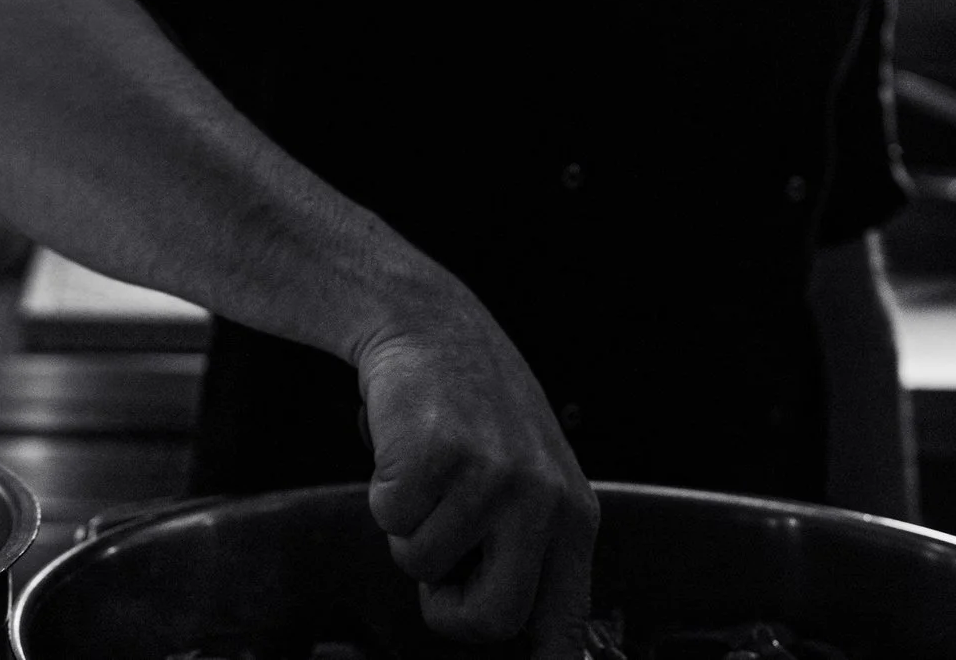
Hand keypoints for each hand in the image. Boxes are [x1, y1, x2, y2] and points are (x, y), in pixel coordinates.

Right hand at [356, 295, 599, 658]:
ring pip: (422, 563)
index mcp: (573, 515)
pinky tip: (405, 451)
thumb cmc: (474, 407)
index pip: (565, 623)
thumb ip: (530, 548)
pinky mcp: (438, 454)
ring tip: (427, 475)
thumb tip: (522, 633)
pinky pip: (389, 519)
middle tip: (438, 567)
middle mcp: (543, 500)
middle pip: (492, 617)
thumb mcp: (530, 477)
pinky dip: (382, 492)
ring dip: (407, 527)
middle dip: (447, 607)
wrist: (432, 326)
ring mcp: (491, 477)